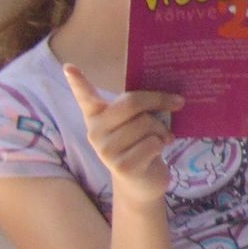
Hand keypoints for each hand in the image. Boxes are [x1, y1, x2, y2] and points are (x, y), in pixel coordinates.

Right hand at [64, 65, 176, 204]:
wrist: (142, 182)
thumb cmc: (141, 143)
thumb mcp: (136, 122)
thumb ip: (138, 108)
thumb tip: (169, 94)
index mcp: (98, 116)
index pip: (85, 97)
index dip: (77, 82)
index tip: (69, 67)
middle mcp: (95, 132)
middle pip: (130, 103)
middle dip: (158, 100)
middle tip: (178, 102)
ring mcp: (106, 150)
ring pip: (146, 124)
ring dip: (162, 130)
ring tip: (161, 138)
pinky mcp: (121, 166)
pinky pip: (152, 143)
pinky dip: (162, 144)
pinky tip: (156, 151)